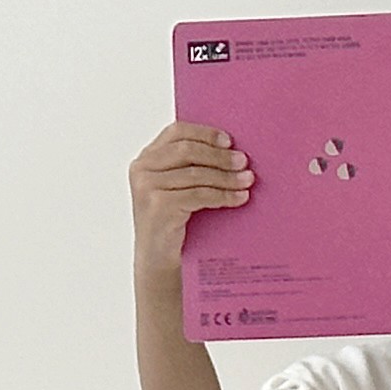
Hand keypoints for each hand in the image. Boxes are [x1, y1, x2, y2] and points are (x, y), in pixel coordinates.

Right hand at [132, 121, 250, 284]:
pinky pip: (199, 195)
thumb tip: (234, 151)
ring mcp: (147, 187)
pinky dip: (223, 195)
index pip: (176, 132)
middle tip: (244, 161)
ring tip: (248, 180)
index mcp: (147, 158)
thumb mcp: (178, 187)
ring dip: (226, 177)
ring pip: (196, 174)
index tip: (229, 141)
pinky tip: (240, 198)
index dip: (204, 133)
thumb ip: (192, 166)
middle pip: (187, 151)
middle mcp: (142, 169)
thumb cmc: (173, 219)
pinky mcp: (158, 206)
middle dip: (219, 156)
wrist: (158, 257)